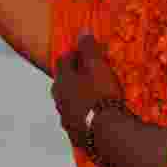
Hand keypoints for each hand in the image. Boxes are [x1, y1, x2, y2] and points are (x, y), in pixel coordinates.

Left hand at [51, 31, 123, 146]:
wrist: (109, 134)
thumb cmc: (102, 95)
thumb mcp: (97, 67)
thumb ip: (88, 49)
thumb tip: (82, 31)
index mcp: (61, 81)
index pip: (63, 60)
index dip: (75, 54)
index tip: (86, 52)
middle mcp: (58, 100)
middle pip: (64, 83)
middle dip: (75, 76)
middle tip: (91, 73)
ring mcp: (65, 119)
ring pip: (69, 102)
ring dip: (79, 97)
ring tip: (96, 95)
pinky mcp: (75, 136)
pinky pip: (78, 120)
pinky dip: (85, 115)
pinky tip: (97, 116)